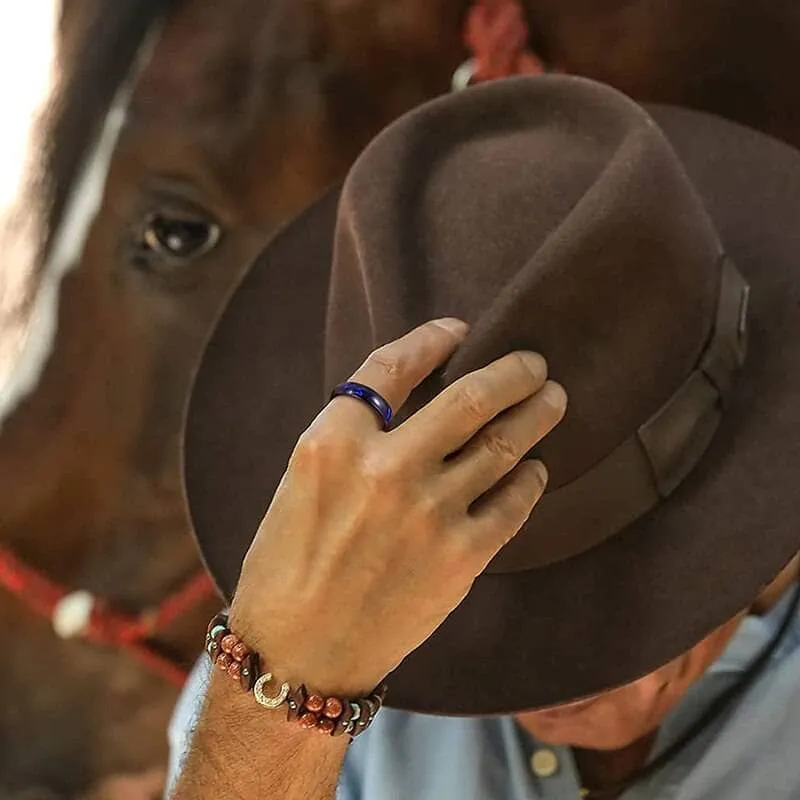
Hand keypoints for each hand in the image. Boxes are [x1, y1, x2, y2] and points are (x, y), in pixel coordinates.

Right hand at [230, 318, 566, 695]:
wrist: (299, 653)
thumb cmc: (288, 567)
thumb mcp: (301, 483)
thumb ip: (352, 439)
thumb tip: (414, 406)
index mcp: (332, 443)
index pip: (393, 365)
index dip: (432, 339)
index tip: (459, 330)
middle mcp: (384, 469)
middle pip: (469, 397)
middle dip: (513, 371)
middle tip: (535, 362)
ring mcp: (428, 513)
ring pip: (503, 445)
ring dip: (536, 415)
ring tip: (553, 400)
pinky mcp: (460, 557)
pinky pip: (512, 503)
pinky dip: (530, 479)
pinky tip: (535, 469)